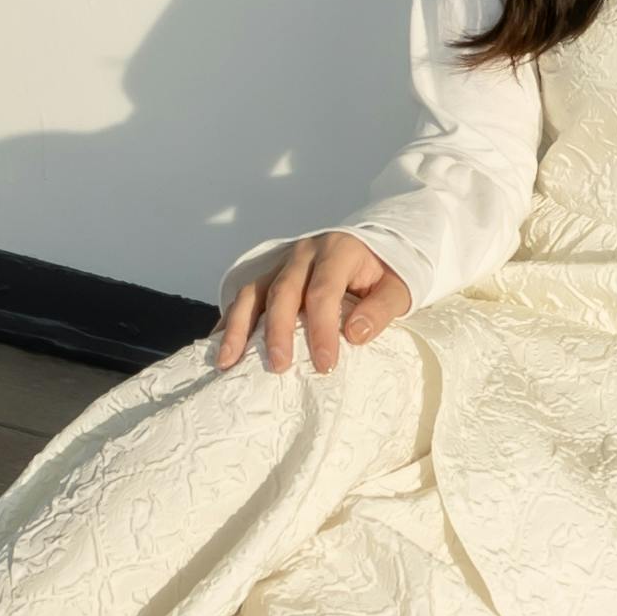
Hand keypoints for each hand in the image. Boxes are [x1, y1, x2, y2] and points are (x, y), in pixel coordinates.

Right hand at [213, 230, 408, 375]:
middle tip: (278, 367)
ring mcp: (281, 263)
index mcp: (338, 252)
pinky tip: (219, 347)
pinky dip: (229, 322)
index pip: (324, 291)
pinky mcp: (268, 275)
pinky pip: (243, 297)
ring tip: (228, 361)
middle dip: (277, 331)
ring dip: (238, 327)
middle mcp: (304, 254)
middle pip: (283, 291)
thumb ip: (380, 310)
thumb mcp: (397, 288)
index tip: (325, 364)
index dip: (321, 328)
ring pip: (253, 292)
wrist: (372, 248)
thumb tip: (354, 335)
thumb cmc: (384, 273)